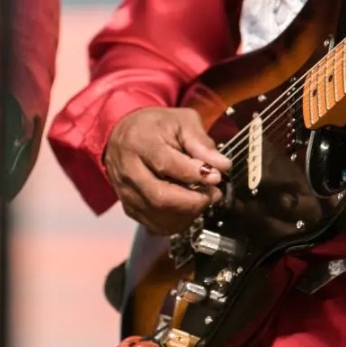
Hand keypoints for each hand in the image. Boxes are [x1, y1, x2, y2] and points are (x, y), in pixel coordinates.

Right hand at [104, 107, 231, 234]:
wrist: (123, 135)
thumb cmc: (155, 127)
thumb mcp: (182, 122)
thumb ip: (202, 143)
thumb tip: (222, 166)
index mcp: (141, 142)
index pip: (166, 164)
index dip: (195, 174)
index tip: (216, 176)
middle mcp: (129, 169)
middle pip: (161, 197)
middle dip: (194, 201)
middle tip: (213, 193)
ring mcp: (126, 191)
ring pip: (159, 215)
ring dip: (188, 213)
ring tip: (202, 199)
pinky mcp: (129, 207)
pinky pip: (155, 224)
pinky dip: (177, 221)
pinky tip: (188, 209)